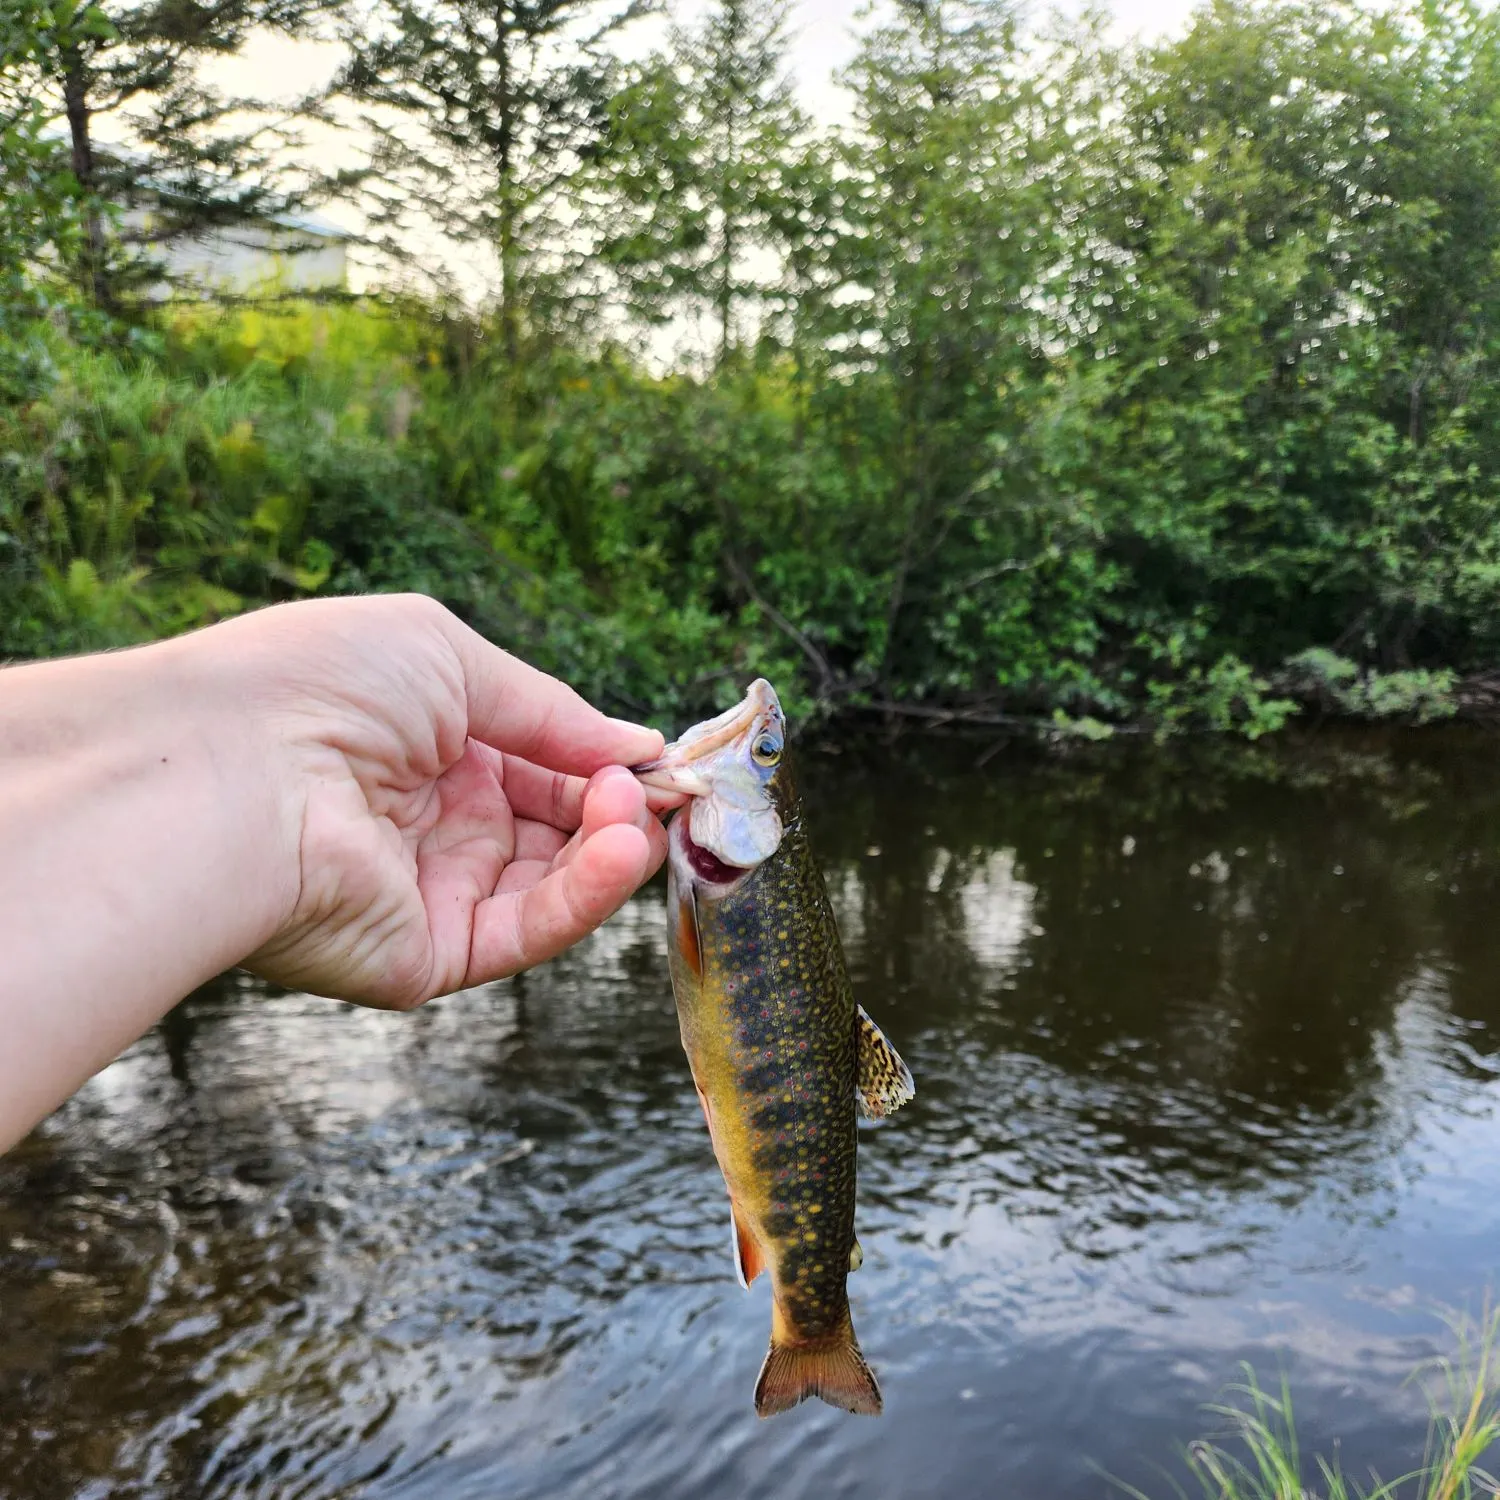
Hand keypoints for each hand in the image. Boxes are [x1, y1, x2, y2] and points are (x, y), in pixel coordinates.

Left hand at [193, 594, 678, 1006]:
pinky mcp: (427, 956)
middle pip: (559, 827)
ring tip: (636, 813)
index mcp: (432, 748)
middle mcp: (434, 823)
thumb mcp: (450, 658)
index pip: (543, 764)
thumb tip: (638, 746)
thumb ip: (550, 709)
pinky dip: (585, 895)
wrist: (229, 768)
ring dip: (610, 847)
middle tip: (669, 791)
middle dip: (619, 806)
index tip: (665, 762)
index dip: (606, 763)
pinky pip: (527, 930)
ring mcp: (432, 892)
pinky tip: (620, 850)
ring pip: (554, 883)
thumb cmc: (321, 686)